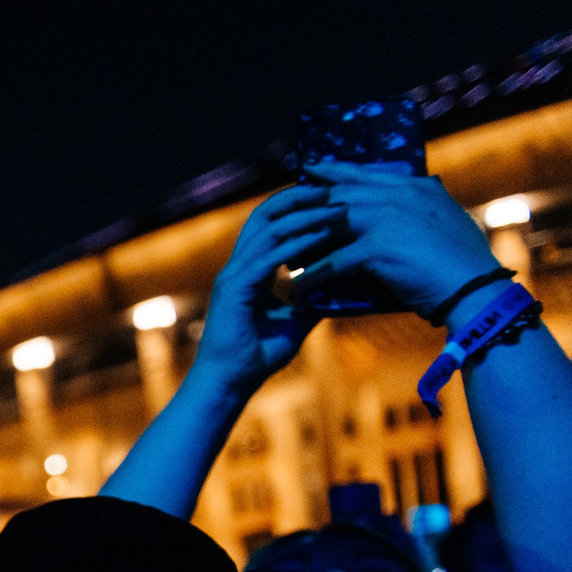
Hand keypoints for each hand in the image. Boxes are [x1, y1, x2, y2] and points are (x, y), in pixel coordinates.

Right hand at [191, 186, 339, 394]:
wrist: (230, 382)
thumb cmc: (257, 356)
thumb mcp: (296, 320)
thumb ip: (313, 300)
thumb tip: (341, 288)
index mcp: (248, 270)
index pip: (270, 224)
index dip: (297, 206)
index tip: (330, 198)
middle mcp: (238, 266)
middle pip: (265, 215)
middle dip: (300, 198)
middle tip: (335, 189)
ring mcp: (234, 275)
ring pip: (268, 230)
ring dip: (304, 216)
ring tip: (335, 207)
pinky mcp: (235, 289)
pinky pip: (269, 257)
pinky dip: (296, 244)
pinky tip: (321, 235)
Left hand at [297, 163, 500, 318]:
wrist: (475, 288)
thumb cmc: (463, 264)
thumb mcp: (446, 224)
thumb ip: (423, 212)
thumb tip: (411, 209)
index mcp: (417, 188)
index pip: (365, 175)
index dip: (336, 172)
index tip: (312, 169)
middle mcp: (400, 196)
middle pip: (341, 195)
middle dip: (308, 204)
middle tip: (282, 212)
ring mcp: (387, 219)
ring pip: (330, 225)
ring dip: (304, 242)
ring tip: (282, 256)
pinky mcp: (378, 247)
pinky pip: (332, 262)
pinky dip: (312, 278)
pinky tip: (298, 291)